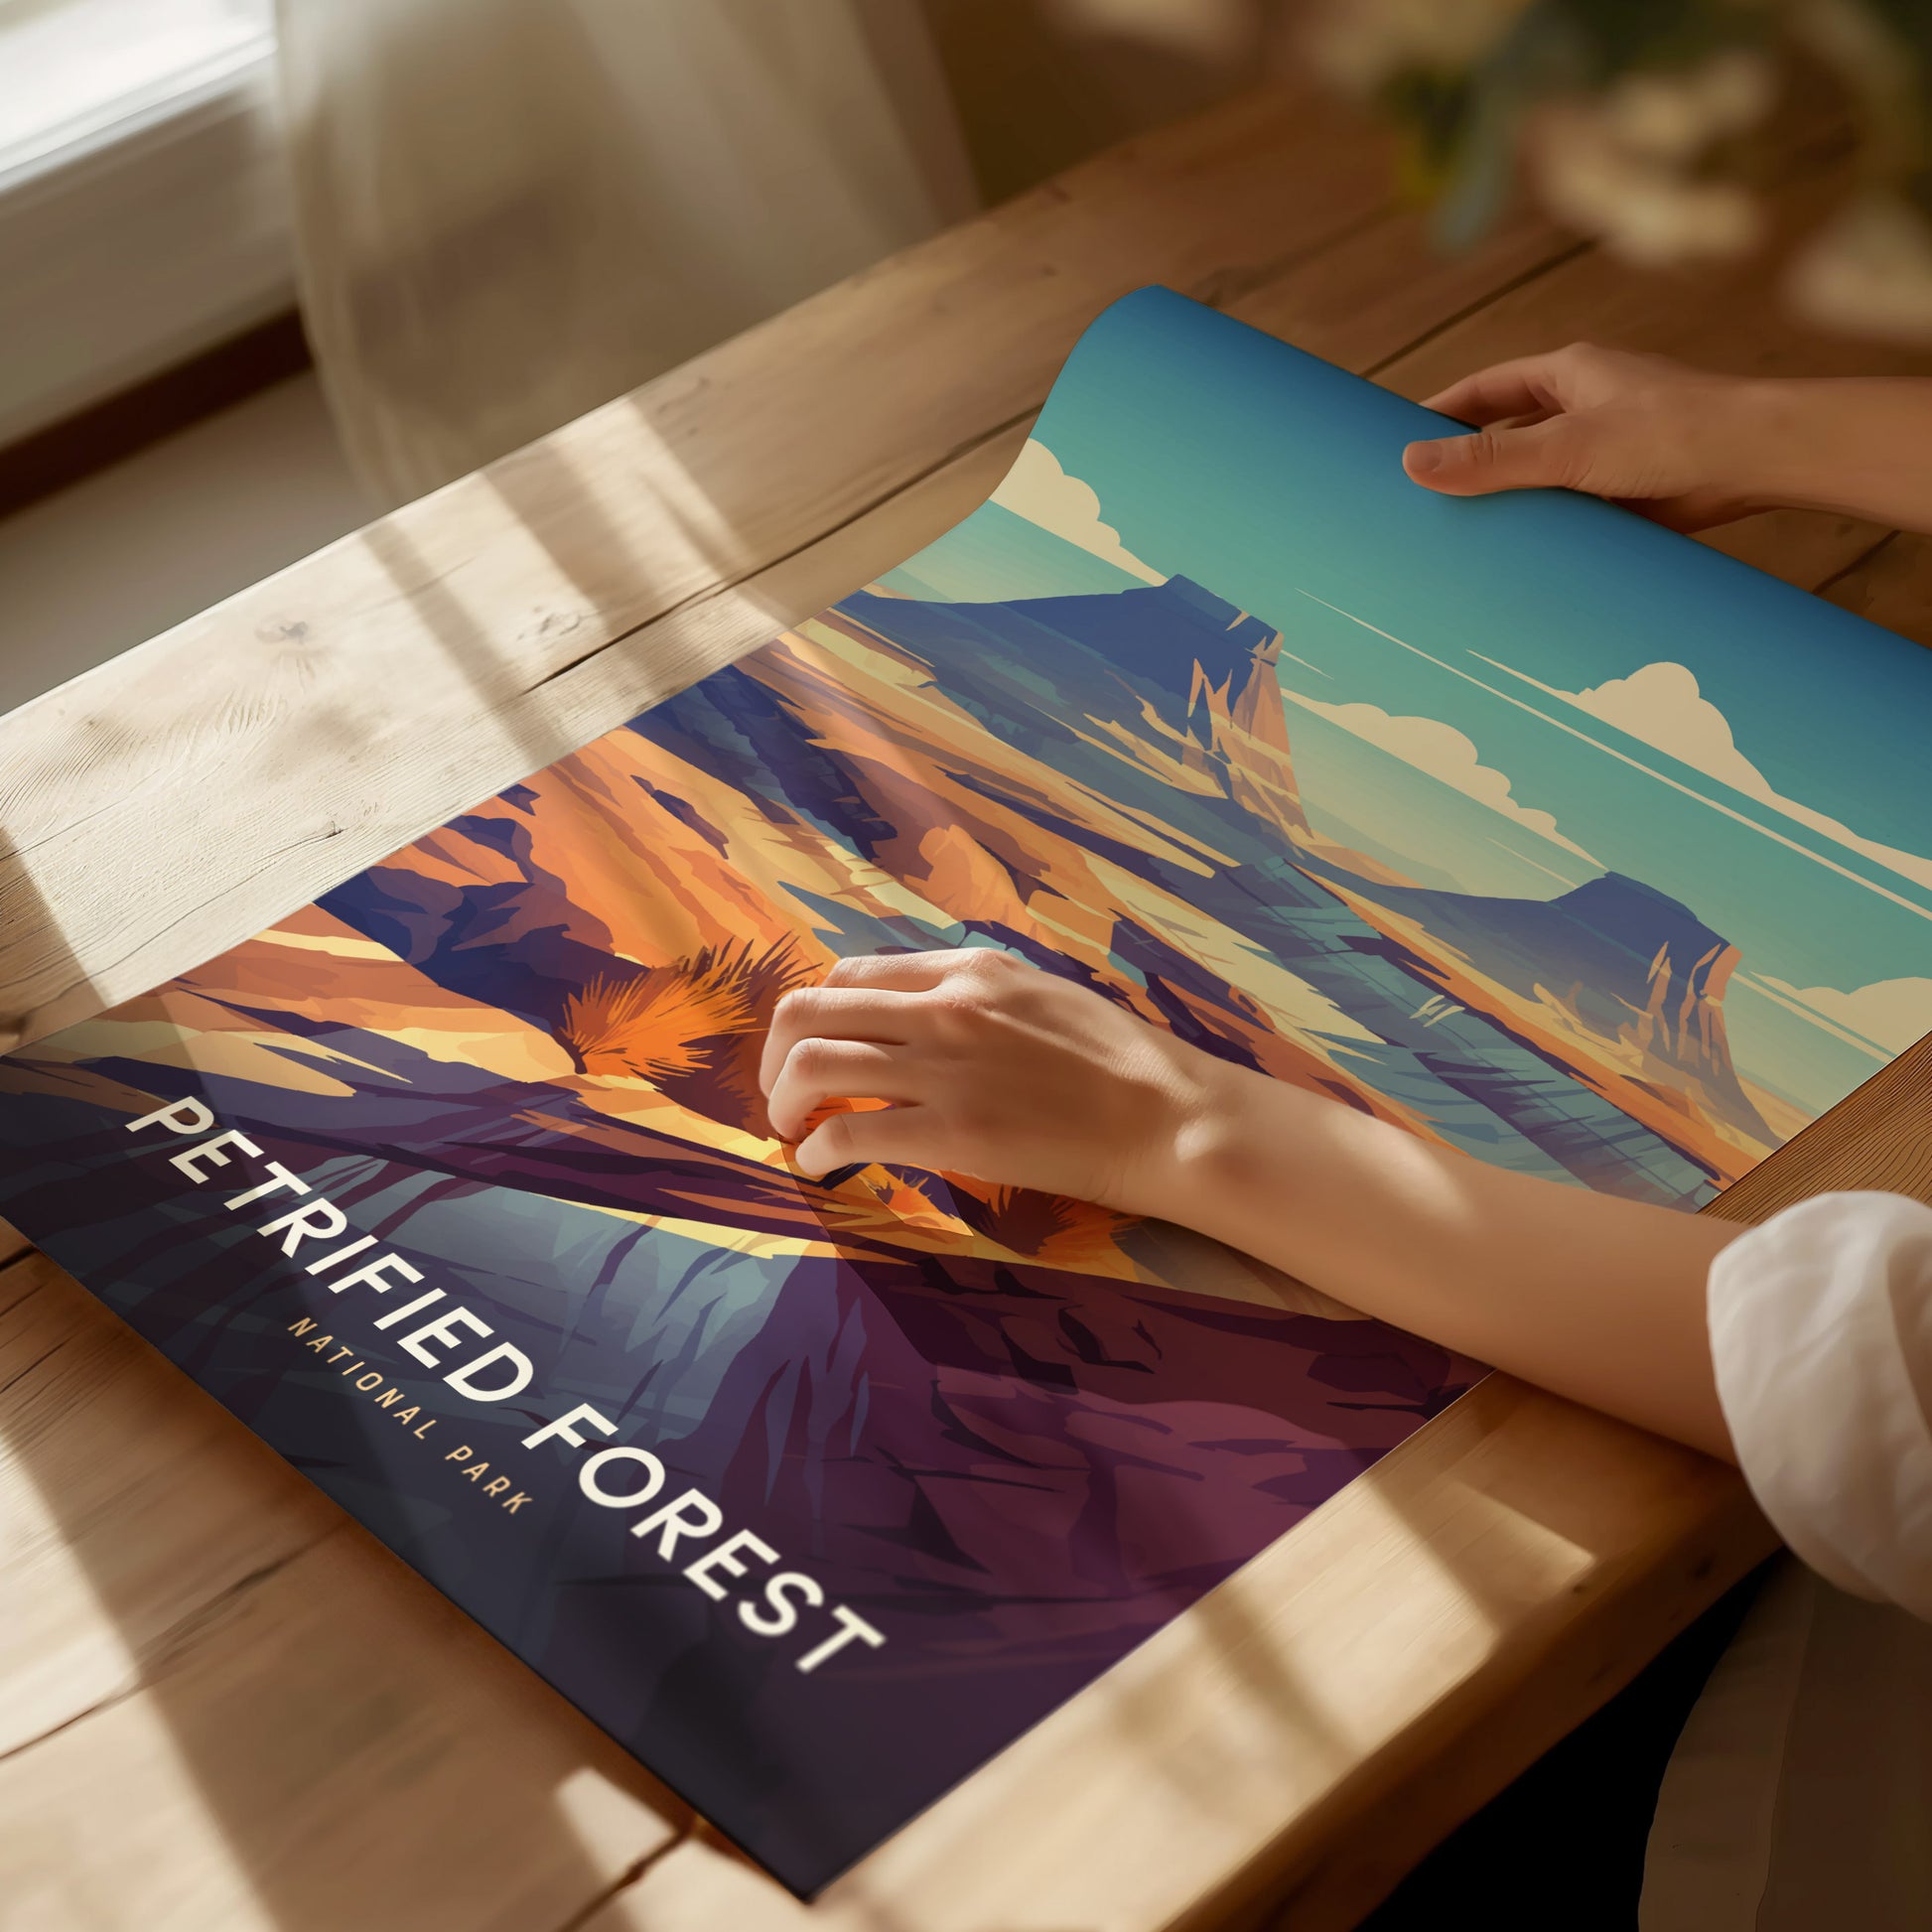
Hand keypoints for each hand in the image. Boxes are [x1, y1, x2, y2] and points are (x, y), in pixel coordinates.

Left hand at [758, 948, 1223, 1209]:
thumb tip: (923, 1014)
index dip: (816, 1014)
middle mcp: (943, 1006)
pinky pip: (847, 1130)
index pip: (851, 973)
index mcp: (967, 970)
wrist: (1168, 1116)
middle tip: (782, 1094)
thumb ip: (977, 996)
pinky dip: (816, 1149)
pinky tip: (821, 1166)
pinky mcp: (950, 1131)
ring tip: (792, 1132)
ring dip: (783, 1103)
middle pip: (810, 1010)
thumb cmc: (1120, 1062)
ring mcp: (943, 1067)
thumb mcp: (1041, 994)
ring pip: (813, 1064)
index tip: (814, 1048)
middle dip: (776, 1056)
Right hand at [1402, 342, 1767, 530]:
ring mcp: (1607, 451)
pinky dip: (1545, 530)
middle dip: (1469, 464)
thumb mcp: (1568, 446)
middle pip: (1508, 434)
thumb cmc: (1674, 432)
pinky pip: (1570, 511)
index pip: (1485, 390)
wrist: (1759, 462)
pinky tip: (1519, 558)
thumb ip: (1492, 459)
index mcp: (1569, 375)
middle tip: (1419, 499)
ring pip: (1539, 477)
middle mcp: (1586, 408)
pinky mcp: (1627, 493)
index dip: (1440, 413)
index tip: (1398, 442)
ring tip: (1458, 538)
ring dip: (1508, 503)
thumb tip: (1411, 464)